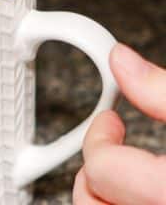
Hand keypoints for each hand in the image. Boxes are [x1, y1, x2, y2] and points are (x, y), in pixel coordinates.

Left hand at [73, 44, 165, 203]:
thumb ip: (162, 88)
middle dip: (93, 170)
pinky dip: (116, 203)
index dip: (99, 137)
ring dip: (101, 191)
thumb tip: (121, 59)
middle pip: (90, 203)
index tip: (108, 122)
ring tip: (120, 172)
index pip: (103, 169)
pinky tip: (135, 190)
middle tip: (107, 150)